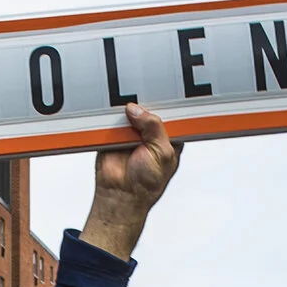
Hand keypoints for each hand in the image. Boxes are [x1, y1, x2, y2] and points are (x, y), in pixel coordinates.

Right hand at [80, 102, 181, 259]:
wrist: (120, 195)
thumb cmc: (146, 183)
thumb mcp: (162, 153)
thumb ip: (154, 127)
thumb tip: (137, 110)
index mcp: (169, 139)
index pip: (173, 115)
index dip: (173, 105)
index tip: (173, 91)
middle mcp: (150, 134)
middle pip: (150, 109)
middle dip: (148, 103)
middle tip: (146, 93)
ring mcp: (131, 132)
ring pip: (131, 111)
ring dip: (129, 110)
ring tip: (130, 110)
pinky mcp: (113, 134)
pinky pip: (112, 119)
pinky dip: (112, 116)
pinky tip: (117, 117)